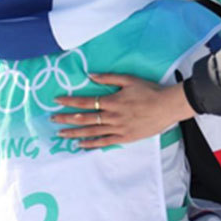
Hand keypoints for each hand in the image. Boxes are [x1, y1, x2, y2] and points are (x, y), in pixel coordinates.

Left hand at [51, 74, 195, 148]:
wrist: (168, 106)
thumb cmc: (150, 91)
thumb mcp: (129, 79)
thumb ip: (108, 78)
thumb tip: (90, 76)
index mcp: (113, 101)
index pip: (86, 102)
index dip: (70, 101)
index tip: (57, 100)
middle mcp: (112, 116)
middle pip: (84, 118)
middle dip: (66, 118)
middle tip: (52, 118)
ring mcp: (118, 129)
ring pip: (91, 132)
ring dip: (74, 133)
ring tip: (60, 134)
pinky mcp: (124, 138)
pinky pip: (104, 142)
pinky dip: (91, 143)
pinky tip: (80, 144)